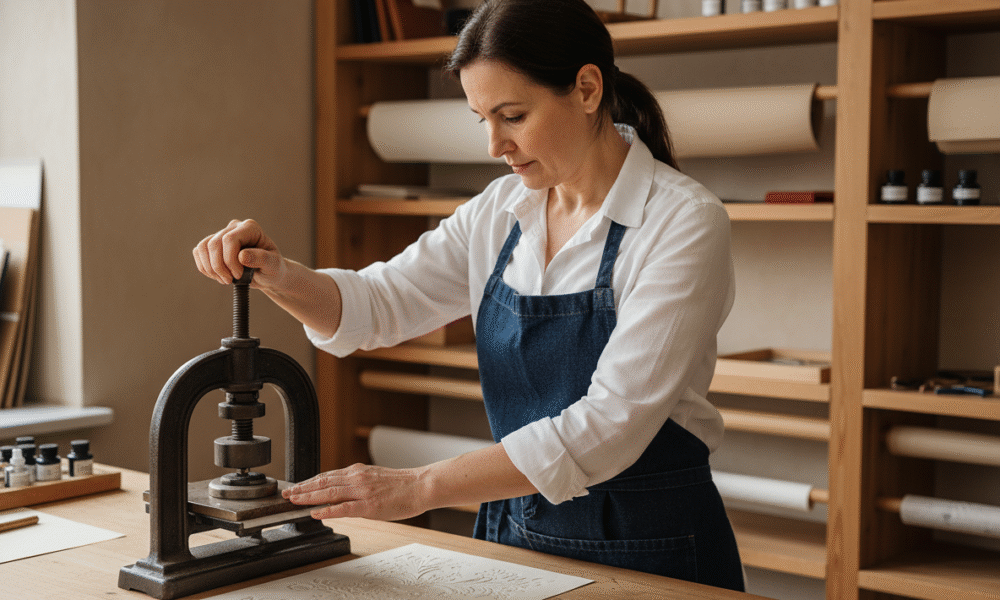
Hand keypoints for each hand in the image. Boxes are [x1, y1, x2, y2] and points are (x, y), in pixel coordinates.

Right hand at [192, 219, 285, 289]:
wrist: (267, 274)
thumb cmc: (272, 268)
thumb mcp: (273, 265)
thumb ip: (261, 259)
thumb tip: (242, 256)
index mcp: (250, 228)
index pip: (230, 239)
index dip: (230, 260)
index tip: (238, 275)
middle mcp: (235, 227)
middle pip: (214, 244)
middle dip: (219, 267)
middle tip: (230, 281)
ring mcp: (222, 234)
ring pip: (204, 247)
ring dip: (211, 268)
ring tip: (225, 280)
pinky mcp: (213, 245)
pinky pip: (199, 252)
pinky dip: (205, 268)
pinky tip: (218, 276)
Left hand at [283, 463, 428, 520]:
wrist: (421, 485)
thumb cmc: (402, 485)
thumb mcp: (375, 478)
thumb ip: (357, 483)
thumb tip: (342, 491)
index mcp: (358, 472)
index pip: (327, 476)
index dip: (309, 482)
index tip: (296, 486)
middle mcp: (357, 478)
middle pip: (323, 482)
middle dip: (303, 488)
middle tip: (286, 493)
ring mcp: (362, 491)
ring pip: (329, 492)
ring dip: (309, 496)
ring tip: (294, 500)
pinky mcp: (369, 505)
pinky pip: (344, 508)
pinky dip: (328, 510)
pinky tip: (316, 513)